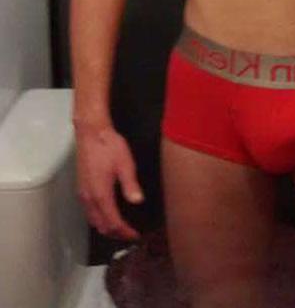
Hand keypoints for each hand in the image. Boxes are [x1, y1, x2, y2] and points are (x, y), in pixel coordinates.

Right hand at [74, 121, 143, 240]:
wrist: (91, 132)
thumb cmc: (108, 145)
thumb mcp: (124, 163)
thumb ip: (130, 185)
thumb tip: (137, 201)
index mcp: (101, 194)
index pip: (113, 223)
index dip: (125, 232)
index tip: (136, 235)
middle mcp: (89, 198)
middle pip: (102, 226)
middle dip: (116, 233)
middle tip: (131, 234)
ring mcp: (83, 194)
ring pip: (94, 221)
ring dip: (107, 227)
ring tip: (121, 227)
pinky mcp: (81, 188)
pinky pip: (89, 212)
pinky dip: (99, 219)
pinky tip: (108, 213)